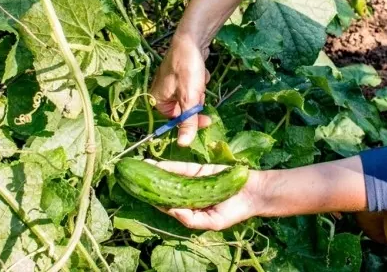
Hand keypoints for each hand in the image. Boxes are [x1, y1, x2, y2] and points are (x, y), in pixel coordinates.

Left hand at [146, 159, 266, 231]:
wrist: (253, 192)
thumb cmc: (234, 211)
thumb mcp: (213, 222)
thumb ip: (191, 219)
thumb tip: (170, 210)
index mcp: (190, 210)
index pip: (167, 206)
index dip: (153, 201)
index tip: (138, 196)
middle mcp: (189, 196)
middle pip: (165, 190)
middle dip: (150, 185)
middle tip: (133, 179)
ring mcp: (193, 181)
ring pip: (171, 177)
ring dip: (156, 172)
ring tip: (140, 167)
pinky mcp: (199, 169)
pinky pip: (181, 168)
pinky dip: (169, 166)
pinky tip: (156, 164)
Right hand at [150, 36, 212, 145]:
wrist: (192, 39)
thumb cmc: (187, 67)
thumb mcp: (189, 97)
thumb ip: (188, 121)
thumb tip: (184, 145)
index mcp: (156, 100)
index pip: (174, 121)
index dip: (191, 121)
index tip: (207, 120)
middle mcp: (161, 93)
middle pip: (183, 110)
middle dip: (196, 102)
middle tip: (200, 91)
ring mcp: (171, 84)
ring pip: (191, 99)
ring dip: (199, 91)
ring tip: (199, 78)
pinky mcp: (181, 77)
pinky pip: (193, 87)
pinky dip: (199, 82)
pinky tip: (200, 72)